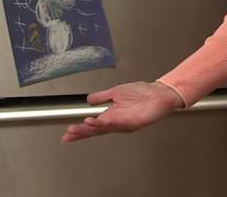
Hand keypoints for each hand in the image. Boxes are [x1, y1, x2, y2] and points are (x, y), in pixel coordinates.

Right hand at [61, 81, 183, 141]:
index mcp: (111, 115)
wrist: (159, 92)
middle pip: (96, 130)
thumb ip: (102, 97)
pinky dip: (108, 123)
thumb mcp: (116, 92)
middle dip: (82, 132)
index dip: (80, 129)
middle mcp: (116, 122)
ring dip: (93, 127)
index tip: (67, 134)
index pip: (93, 125)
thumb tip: (88, 100)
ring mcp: (125, 123)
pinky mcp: (134, 123)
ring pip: (106, 128)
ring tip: (82, 126)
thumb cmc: (142, 93)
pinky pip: (119, 124)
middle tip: (69, 134)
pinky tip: (99, 121)